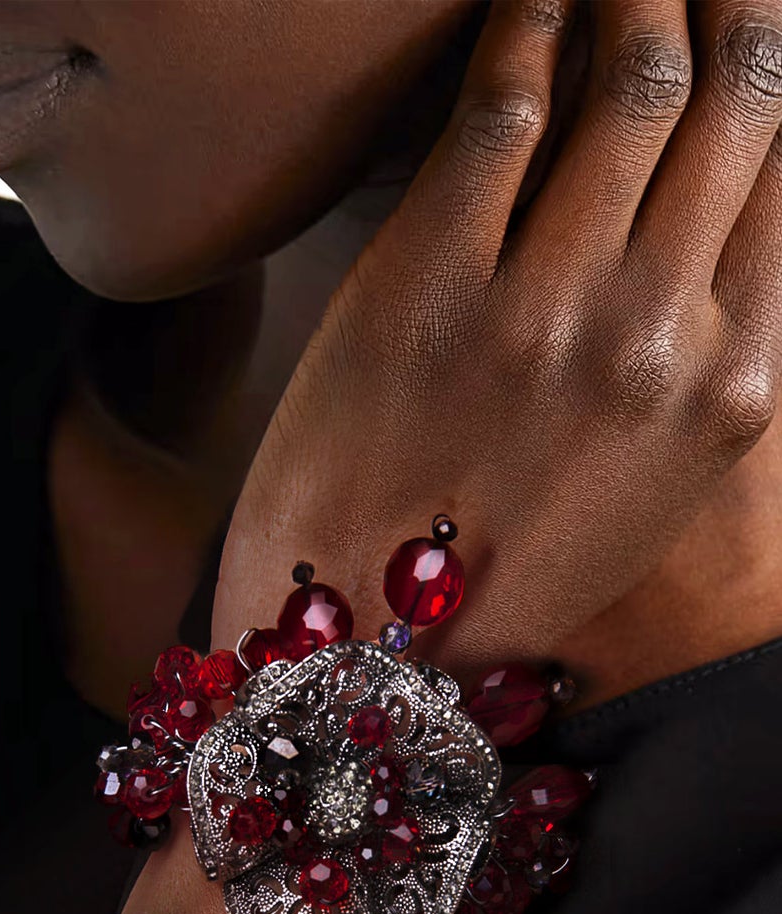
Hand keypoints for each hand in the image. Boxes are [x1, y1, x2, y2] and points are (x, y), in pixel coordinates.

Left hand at [216, 0, 781, 671]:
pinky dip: (528, 18)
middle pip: (733, 101)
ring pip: (630, 81)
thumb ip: (703, 350)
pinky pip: (502, 105)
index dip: (771, 60)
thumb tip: (717, 205)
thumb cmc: (507, 571)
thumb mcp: (651, 482)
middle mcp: (662, 340)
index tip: (752, 12)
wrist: (369, 653)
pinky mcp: (430, 290)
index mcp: (733, 389)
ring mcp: (548, 312)